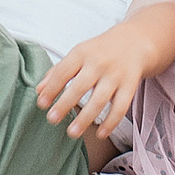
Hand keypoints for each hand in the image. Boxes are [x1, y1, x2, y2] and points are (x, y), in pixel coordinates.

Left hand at [35, 26, 146, 145]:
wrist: (134, 41)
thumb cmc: (100, 51)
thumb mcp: (78, 54)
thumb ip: (58, 71)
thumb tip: (39, 90)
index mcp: (82, 53)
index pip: (63, 71)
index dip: (51, 88)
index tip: (41, 104)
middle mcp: (99, 63)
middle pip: (80, 86)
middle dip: (65, 104)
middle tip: (52, 119)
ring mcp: (115, 75)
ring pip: (100, 100)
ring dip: (86, 118)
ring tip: (72, 132)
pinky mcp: (130, 86)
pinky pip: (121, 107)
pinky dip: (111, 122)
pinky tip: (100, 133)